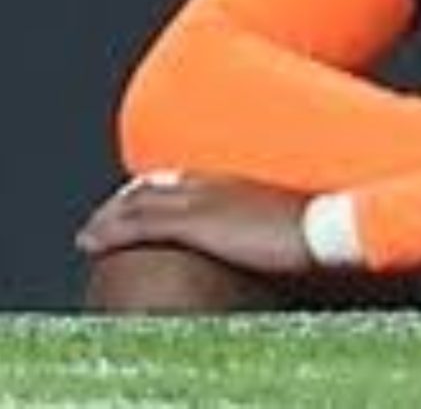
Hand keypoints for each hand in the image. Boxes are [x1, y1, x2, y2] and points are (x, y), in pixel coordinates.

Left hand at [75, 172, 313, 277]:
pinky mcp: (194, 224)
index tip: (141, 198)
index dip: (157, 188)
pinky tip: (90, 242)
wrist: (330, 227)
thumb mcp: (292, 215)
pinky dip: (108, 231)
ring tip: (90, 232)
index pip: (184, 178)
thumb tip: (273, 231)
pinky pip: (137, 225)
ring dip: (108, 216)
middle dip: (126, 200)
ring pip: (137, 203)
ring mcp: (201, 201)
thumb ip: (272, 217)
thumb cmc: (322, 225)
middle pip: (155, 186)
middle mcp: (213, 183)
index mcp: (237, 179)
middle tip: (107, 215)